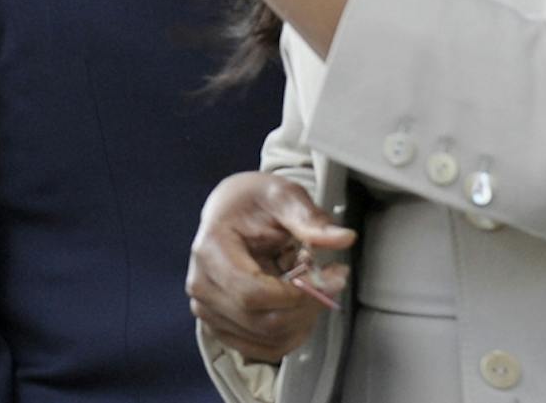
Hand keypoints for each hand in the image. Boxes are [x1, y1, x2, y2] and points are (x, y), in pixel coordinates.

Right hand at [187, 172, 355, 362]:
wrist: (230, 211)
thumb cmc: (253, 202)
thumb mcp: (283, 196)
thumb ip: (310, 219)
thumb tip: (343, 238)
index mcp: (210, 249)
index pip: (253, 294)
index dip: (298, 295)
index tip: (331, 276)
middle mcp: (202, 284)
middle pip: (263, 322)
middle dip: (309, 306)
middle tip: (333, 279)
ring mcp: (207, 309)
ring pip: (268, 340)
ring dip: (303, 320)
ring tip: (313, 287)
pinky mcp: (219, 326)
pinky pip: (263, 349)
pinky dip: (292, 333)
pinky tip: (301, 307)